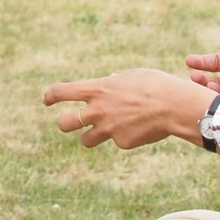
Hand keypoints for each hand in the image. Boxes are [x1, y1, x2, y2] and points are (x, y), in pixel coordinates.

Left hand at [43, 69, 215, 148]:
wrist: (172, 106)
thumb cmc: (155, 85)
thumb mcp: (131, 76)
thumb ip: (115, 81)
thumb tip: (112, 80)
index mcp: (96, 89)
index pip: (61, 92)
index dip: (50, 97)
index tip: (46, 101)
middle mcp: (97, 111)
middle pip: (65, 123)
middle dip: (65, 124)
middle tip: (70, 123)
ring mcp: (109, 130)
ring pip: (87, 141)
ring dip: (92, 137)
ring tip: (107, 130)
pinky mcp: (123, 143)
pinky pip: (118, 142)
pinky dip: (126, 137)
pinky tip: (141, 129)